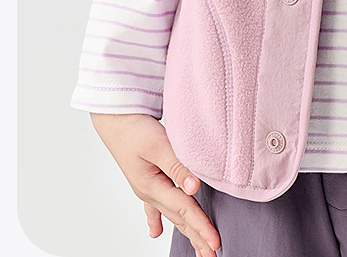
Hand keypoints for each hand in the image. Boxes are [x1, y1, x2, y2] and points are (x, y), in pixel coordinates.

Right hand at [90, 112, 221, 256]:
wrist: (115, 119)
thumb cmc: (135, 128)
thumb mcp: (158, 144)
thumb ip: (177, 166)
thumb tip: (194, 188)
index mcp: (151, 186)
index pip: (184, 209)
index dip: (201, 226)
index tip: (215, 242)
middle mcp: (149, 192)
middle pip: (179, 218)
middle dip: (197, 237)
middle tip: (212, 254)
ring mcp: (146, 188)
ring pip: (172, 214)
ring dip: (187, 230)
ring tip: (199, 248)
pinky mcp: (146, 179)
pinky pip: (156, 205)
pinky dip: (159, 219)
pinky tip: (156, 232)